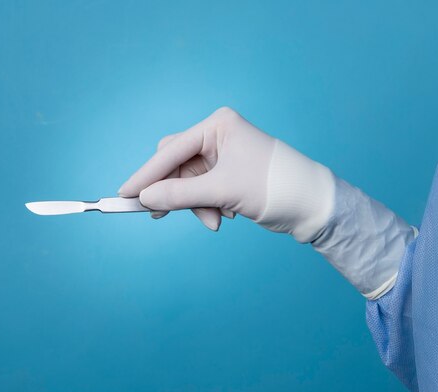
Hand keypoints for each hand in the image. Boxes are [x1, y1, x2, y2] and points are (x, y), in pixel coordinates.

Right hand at [119, 107, 333, 241]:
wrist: (312, 206)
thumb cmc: (274, 187)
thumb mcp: (223, 191)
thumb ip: (180, 195)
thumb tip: (145, 199)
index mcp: (218, 125)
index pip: (171, 150)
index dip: (146, 174)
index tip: (125, 193)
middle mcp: (218, 136)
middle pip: (176, 165)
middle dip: (175, 193)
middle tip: (158, 215)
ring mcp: (222, 156)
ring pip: (187, 182)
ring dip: (195, 205)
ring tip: (214, 220)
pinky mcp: (227, 174)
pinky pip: (201, 191)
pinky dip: (206, 207)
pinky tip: (223, 217)